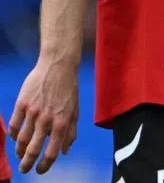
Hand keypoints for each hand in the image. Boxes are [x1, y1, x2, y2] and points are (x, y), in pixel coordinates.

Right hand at [9, 59, 79, 173]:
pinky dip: (14, 135)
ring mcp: (33, 112)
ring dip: (19, 151)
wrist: (58, 66)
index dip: (45, 165)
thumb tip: (65, 152)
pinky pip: (14, 126)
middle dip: (27, 164)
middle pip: (32, 150)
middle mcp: (46, 120)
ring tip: (20, 154)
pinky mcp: (21, 104)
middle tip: (24, 169)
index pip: (51, 152)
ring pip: (21, 140)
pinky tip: (16, 138)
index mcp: (61, 122)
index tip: (40, 170)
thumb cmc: (69, 89)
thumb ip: (71, 132)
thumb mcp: (75, 111)